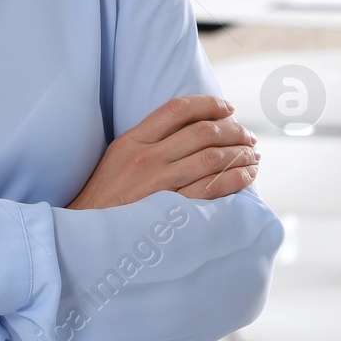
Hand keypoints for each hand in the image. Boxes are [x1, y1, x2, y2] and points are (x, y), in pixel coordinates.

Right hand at [68, 94, 258, 209]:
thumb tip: (190, 129)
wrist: (87, 236)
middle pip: (202, 132)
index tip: (228, 107)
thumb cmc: (105, 198)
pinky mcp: (170, 212)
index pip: (177, 109)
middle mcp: (146, 159)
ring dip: (240, 153)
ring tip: (253, 154)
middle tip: (248, 135)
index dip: (208, 103)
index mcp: (132, 142)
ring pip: (212, 158)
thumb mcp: (116, 159)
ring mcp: (159, 185)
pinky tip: (247, 176)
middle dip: (233, 129)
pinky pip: (212, 189)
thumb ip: (147, 142)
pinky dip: (235, 178)